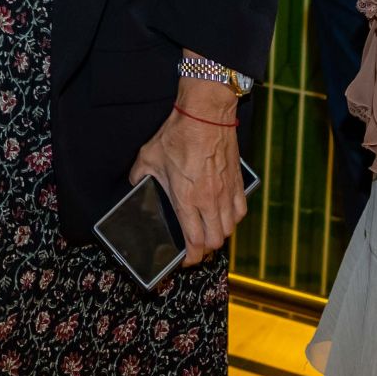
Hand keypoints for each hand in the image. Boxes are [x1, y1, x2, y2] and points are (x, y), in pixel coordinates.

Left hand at [126, 82, 244, 267]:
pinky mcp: (237, 183)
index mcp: (187, 199)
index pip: (194, 242)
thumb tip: (136, 187)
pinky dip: (232, 220)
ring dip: (218, 236)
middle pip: (214, 241)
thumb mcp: (148, 157)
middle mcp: (210, 201)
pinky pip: (240, 212)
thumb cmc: (177, 135)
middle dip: (203, 250)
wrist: (206, 115)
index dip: (190, 258)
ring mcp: (226, 193)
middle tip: (193, 247)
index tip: (183, 260)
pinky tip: (223, 216)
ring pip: (228, 229)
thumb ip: (140, 177)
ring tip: (206, 232)